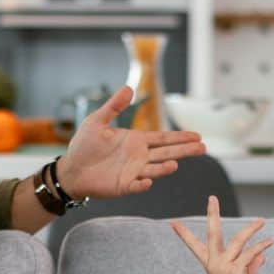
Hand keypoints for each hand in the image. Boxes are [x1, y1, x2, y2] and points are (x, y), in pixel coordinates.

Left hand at [58, 86, 204, 198]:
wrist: (71, 169)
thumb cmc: (84, 146)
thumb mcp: (97, 121)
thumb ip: (114, 106)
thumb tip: (128, 87)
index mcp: (136, 141)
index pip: (163, 138)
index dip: (180, 137)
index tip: (197, 135)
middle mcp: (139, 157)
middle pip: (166, 153)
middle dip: (184, 150)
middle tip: (203, 147)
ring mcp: (133, 172)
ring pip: (155, 169)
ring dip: (165, 168)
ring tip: (176, 164)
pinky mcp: (123, 186)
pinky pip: (135, 186)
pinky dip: (142, 184)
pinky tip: (148, 181)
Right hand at [171, 197, 272, 273]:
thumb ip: (251, 262)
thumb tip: (262, 254)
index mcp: (211, 263)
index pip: (194, 245)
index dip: (183, 234)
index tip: (172, 223)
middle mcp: (214, 262)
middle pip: (211, 233)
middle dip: (212, 214)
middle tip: (212, 198)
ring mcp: (224, 266)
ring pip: (238, 240)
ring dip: (251, 229)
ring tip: (261, 222)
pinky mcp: (236, 270)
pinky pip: (251, 253)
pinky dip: (261, 246)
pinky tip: (269, 242)